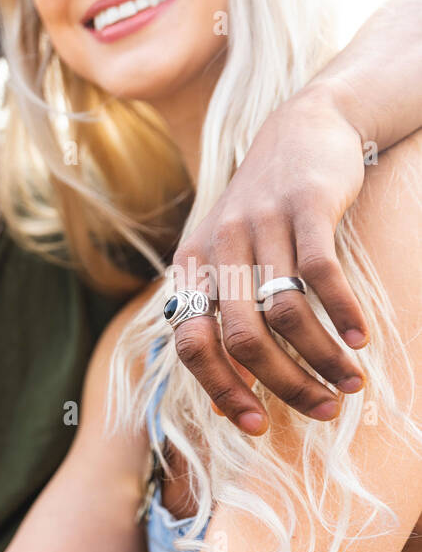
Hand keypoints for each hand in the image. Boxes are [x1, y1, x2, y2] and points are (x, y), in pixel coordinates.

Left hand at [171, 86, 368, 435]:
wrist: (302, 127)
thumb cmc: (264, 210)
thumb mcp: (228, 257)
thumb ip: (223, 312)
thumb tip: (232, 385)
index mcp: (191, 268)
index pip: (191, 345)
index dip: (221, 389)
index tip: (257, 424)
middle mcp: (217, 248)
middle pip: (239, 339)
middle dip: (282, 384)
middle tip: (322, 409)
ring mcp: (259, 224)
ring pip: (283, 313)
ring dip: (320, 358)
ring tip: (350, 382)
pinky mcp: (304, 205)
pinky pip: (320, 274)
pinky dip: (341, 313)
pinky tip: (360, 339)